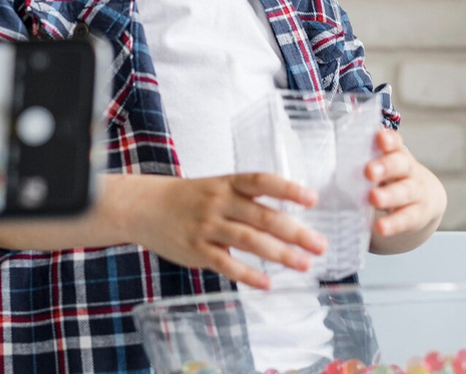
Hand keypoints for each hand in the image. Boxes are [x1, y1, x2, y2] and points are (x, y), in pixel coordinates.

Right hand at [131, 173, 327, 289]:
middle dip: (294, 231)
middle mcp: (219, 203)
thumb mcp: (217, 187)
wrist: (145, 207)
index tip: (312, 199)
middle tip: (320, 245)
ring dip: (279, 254)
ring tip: (304, 265)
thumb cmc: (190, 198)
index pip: (260, 181)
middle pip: (261, 216)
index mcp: (227, 184)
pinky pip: (226, 264)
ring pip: (248, 241)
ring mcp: (207, 227)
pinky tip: (267, 283)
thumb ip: (247, 200)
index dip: (287, 189)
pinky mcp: (197, 250)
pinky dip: (248, 274)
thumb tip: (288, 218)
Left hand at [365, 129, 446, 253]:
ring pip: (406, 191)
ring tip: (373, 198)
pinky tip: (381, 227)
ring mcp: (416, 192)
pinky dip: (394, 223)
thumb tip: (320, 163)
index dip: (388, 139)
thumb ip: (357, 161)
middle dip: (385, 167)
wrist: (424, 198)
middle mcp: (408, 170)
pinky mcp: (417, 214)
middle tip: (369, 172)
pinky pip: (407, 218)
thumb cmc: (389, 178)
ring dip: (389, 196)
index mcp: (395, 153)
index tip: (379, 138)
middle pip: (401, 165)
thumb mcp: (379, 165)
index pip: (395, 142)